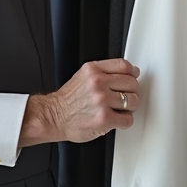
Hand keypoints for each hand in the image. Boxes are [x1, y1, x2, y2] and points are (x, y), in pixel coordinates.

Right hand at [19, 59, 141, 145]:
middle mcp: (98, 83)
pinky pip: (127, 119)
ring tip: (121, 109)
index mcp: (93, 70)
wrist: (54, 117)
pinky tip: (117, 119)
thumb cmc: (68, 100)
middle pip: (132, 82)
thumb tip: (125, 74)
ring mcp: (101, 101)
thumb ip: (102, 72)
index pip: (124, 65)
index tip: (133, 77)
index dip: (132, 73)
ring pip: (133, 101)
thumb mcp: (83, 76)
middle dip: (131, 91)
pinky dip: (124, 121)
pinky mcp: (104, 119)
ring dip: (129, 107)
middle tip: (126, 96)